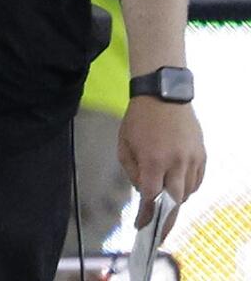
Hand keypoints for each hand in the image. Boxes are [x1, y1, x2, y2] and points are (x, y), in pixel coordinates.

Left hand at [118, 97, 205, 235]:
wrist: (164, 95)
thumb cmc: (139, 119)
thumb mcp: (124, 143)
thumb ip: (132, 170)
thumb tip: (143, 191)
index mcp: (153, 159)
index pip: (151, 197)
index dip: (146, 215)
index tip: (141, 226)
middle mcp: (176, 162)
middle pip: (174, 202)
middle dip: (165, 220)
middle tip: (158, 231)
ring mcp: (192, 160)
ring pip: (187, 193)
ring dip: (175, 200)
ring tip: (165, 201)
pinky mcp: (202, 156)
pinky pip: (196, 182)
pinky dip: (186, 188)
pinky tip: (177, 185)